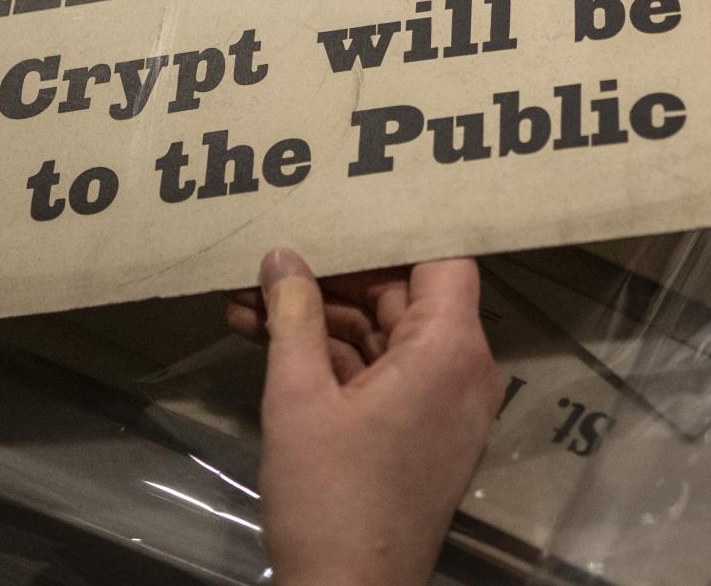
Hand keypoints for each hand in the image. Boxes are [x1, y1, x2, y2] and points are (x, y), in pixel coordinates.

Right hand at [232, 251, 501, 585]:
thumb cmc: (330, 497)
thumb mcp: (298, 397)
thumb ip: (293, 317)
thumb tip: (283, 257)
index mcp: (450, 350)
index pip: (442, 259)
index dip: (393, 233)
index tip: (341, 212)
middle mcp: (463, 371)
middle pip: (406, 295)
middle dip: (335, 278)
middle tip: (271, 261)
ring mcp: (445, 406)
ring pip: (386, 337)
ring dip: (322, 321)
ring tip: (247, 304)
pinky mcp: (422, 435)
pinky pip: (384, 376)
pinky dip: (335, 360)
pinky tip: (268, 343)